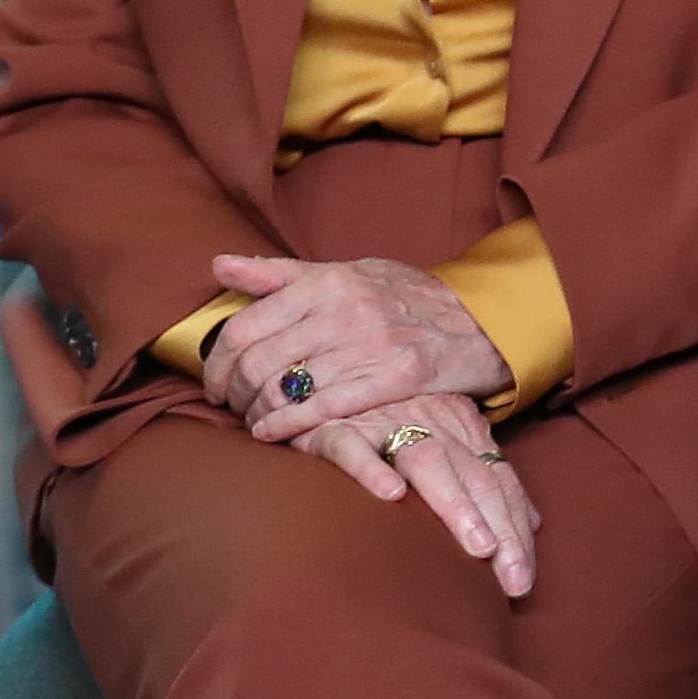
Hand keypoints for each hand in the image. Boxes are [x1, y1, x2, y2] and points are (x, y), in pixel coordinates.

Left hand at [207, 254, 507, 437]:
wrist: (482, 321)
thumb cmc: (408, 298)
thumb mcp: (350, 272)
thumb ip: (282, 274)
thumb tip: (218, 266)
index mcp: (329, 281)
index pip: (244, 326)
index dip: (216, 362)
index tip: (215, 382)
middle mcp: (347, 310)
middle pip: (258, 362)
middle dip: (232, 392)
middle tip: (230, 406)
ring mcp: (372, 344)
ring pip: (285, 389)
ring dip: (257, 413)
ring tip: (253, 420)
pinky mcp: (395, 378)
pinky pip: (323, 408)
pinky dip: (286, 426)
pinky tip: (272, 433)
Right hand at [288, 395, 538, 595]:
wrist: (327, 380)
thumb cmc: (389, 420)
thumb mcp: (445, 442)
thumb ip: (485, 479)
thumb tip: (534, 522)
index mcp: (461, 429)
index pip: (499, 481)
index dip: (516, 528)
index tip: (524, 578)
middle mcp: (431, 424)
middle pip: (475, 478)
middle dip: (502, 531)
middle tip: (514, 581)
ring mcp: (384, 423)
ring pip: (428, 461)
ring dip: (456, 505)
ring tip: (479, 547)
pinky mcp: (334, 427)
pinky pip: (353, 446)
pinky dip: (372, 468)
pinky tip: (391, 496)